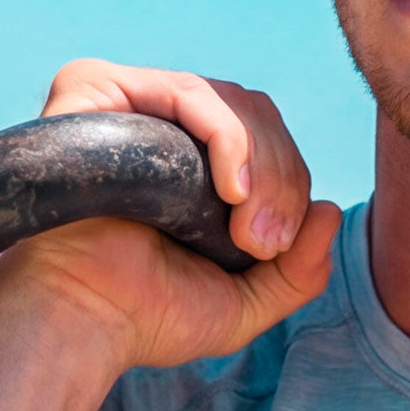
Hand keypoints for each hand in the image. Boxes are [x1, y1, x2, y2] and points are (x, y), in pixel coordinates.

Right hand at [0, 59, 340, 369]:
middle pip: (253, 110)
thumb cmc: (147, 315)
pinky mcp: (94, 87)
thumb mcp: (244, 303)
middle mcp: (154, 119)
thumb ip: (298, 270)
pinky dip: (225, 135)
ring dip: (260, 162)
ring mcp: (124, 99)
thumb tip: (329, 211)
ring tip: (248, 227)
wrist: (81, 323)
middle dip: (281, 176)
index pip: (262, 134)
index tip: (275, 248)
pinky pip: (184, 90)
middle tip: (265, 243)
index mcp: (186, 156)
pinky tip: (230, 188)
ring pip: (227, 99)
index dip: (287, 182)